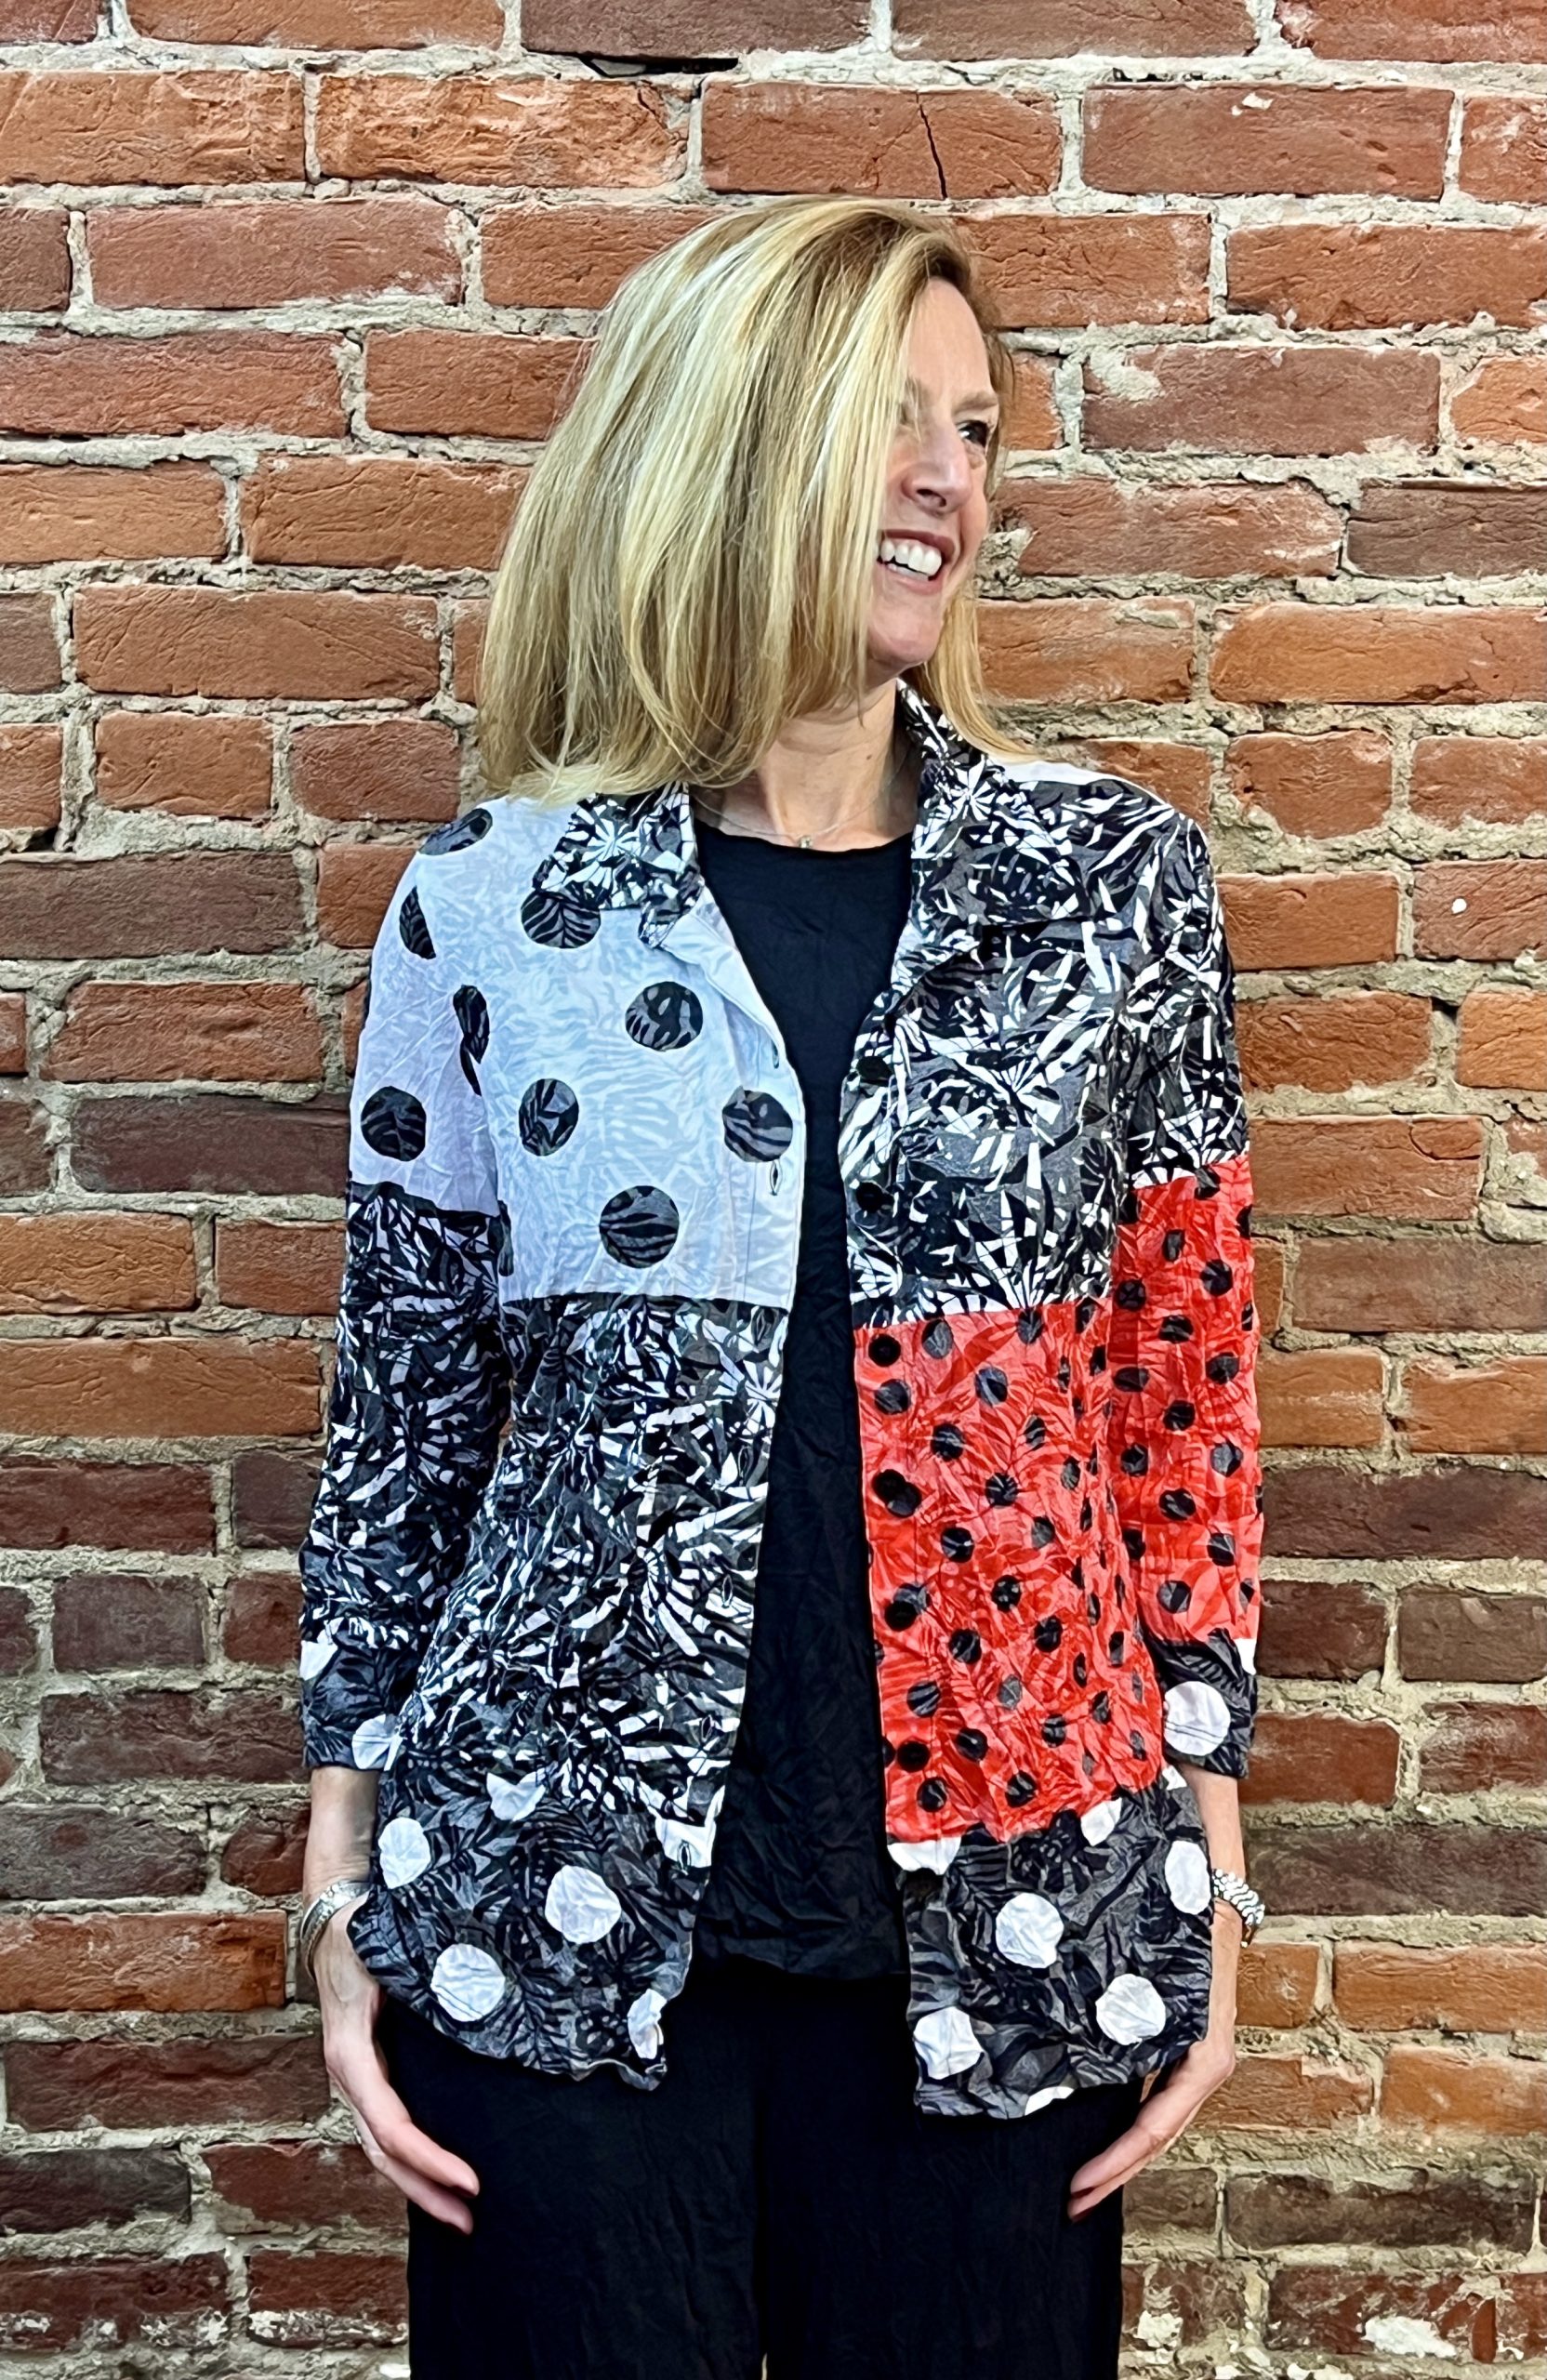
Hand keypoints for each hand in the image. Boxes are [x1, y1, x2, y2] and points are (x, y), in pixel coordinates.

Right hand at [314, 1901, 480, 2232]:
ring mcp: (353, 2079)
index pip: (393, 2125)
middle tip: (471, 2221)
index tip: (472, 2182)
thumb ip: (426, 1976)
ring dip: (417, 2184)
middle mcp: (347, 2075)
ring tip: (460, 2214)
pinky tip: (437, 2173)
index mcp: (351, 2052)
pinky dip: (409, 2159)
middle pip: (383, 2153)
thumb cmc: (364, 1930)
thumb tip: (477, 1992)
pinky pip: (383, 2128)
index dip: (431, 2159)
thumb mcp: (389, 1950)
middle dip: (426, 2191)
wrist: (330, 1917)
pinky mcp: (365, 2074)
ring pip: (379, 2148)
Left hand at [1065, 1905, 1241, 2220]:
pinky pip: (1157, 2095)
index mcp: (1206, 2053)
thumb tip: (1078, 2038)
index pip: (1158, 2124)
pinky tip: (1100, 2132)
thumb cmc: (1188, 1912)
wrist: (1212, 1874)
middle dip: (1115, 2173)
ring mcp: (1196, 2055)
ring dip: (1121, 2154)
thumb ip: (1133, 2006)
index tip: (1080, 2185)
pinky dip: (1129, 2123)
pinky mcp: (1183, 2043)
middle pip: (1159, 2136)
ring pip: (1159, 2121)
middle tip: (1071, 2204)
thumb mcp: (1165, 1967)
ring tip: (1081, 2182)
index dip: (1117, 2160)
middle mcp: (1205, 2062)